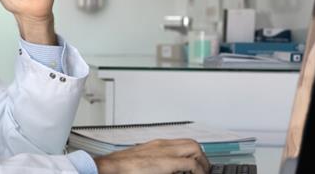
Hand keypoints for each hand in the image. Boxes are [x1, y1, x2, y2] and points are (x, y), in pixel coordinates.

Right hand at [94, 139, 209, 173]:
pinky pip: (191, 164)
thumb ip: (153, 162)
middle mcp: (163, 145)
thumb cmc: (121, 166)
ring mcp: (165, 152)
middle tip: (204, 170)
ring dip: (202, 163)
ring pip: (194, 149)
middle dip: (202, 158)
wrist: (111, 167)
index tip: (196, 165)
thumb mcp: (141, 161)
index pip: (183, 143)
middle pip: (192, 143)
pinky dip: (197, 171)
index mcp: (157, 145)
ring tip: (202, 173)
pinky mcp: (166, 162)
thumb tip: (160, 169)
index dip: (193, 154)